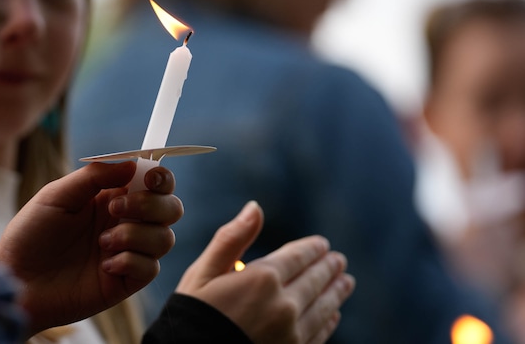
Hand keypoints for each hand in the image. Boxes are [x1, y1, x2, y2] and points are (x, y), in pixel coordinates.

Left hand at [0, 161, 182, 334]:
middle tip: (115, 208)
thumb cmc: (31, 235)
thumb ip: (95, 177)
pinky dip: (130, 261)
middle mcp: (126, 222)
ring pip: (165, 238)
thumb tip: (133, 164)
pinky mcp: (125, 281)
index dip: (161, 177)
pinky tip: (104, 265)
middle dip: (151, 205)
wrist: (15, 280)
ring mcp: (129, 252)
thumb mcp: (57, 195)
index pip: (154, 183)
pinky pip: (151, 268)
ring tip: (102, 243)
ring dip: (136, 235)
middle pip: (171, 208)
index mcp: (113, 197)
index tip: (151, 177)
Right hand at [175, 201, 354, 343]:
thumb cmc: (192, 314)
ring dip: (336, 293)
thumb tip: (255, 207)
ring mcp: (291, 334)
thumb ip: (232, 238)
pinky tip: (332, 315)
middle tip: (339, 261)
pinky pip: (319, 335)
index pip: (298, 257)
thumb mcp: (204, 271)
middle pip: (315, 281)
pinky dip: (328, 322)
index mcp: (262, 278)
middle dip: (329, 268)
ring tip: (346, 283)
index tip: (323, 244)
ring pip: (323, 308)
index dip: (312, 249)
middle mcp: (283, 305)